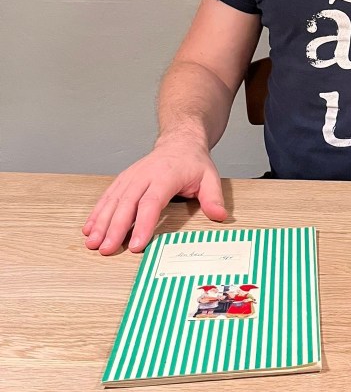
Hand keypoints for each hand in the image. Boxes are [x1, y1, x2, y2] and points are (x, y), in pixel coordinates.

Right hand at [81, 137, 226, 255]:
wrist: (179, 141)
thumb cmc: (193, 162)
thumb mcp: (210, 177)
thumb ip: (213, 197)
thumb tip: (220, 216)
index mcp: (165, 176)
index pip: (151, 203)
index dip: (143, 225)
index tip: (136, 245)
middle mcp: (144, 176)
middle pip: (127, 204)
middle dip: (115, 228)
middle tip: (106, 250)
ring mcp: (131, 177)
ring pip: (113, 201)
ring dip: (101, 222)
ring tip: (92, 243)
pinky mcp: (123, 180)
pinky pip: (108, 197)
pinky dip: (97, 213)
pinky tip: (89, 228)